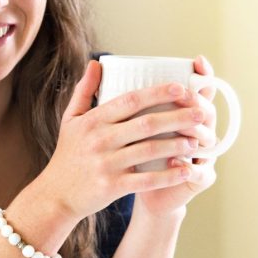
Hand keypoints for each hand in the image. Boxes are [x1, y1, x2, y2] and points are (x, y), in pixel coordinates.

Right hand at [36, 57, 214, 221]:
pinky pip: (146, 180)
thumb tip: (96, 62)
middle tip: (201, 113)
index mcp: (93, 120)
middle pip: (146, 124)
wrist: (56, 194)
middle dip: (177, 117)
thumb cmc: (67, 154)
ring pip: (149, 150)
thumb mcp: (70, 119)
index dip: (158, 93)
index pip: (131, 100)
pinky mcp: (112, 186)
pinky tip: (185, 170)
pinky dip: (168, 175)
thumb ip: (84, 90)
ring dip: (177, 144)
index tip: (181, 88)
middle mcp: (100, 139)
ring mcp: (106, 163)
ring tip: (197, 140)